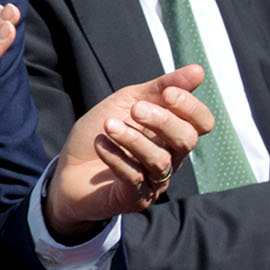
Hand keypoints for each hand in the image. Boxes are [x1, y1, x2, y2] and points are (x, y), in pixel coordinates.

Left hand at [49, 64, 213, 230]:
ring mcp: (154, 181)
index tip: (169, 93)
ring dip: (134, 139)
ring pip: (160, 160)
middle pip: (186, 140)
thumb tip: (199, 70)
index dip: (191, 107)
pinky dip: (116, 157)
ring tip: (109, 125)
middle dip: (163, 121)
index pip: (202, 123)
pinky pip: (134, 177)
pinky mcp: (135, 199)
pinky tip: (100, 143)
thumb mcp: (128, 101)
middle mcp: (170, 158)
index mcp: (172, 133)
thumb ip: (161, 88)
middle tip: (135, 109)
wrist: (67, 168)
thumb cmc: (103, 132)